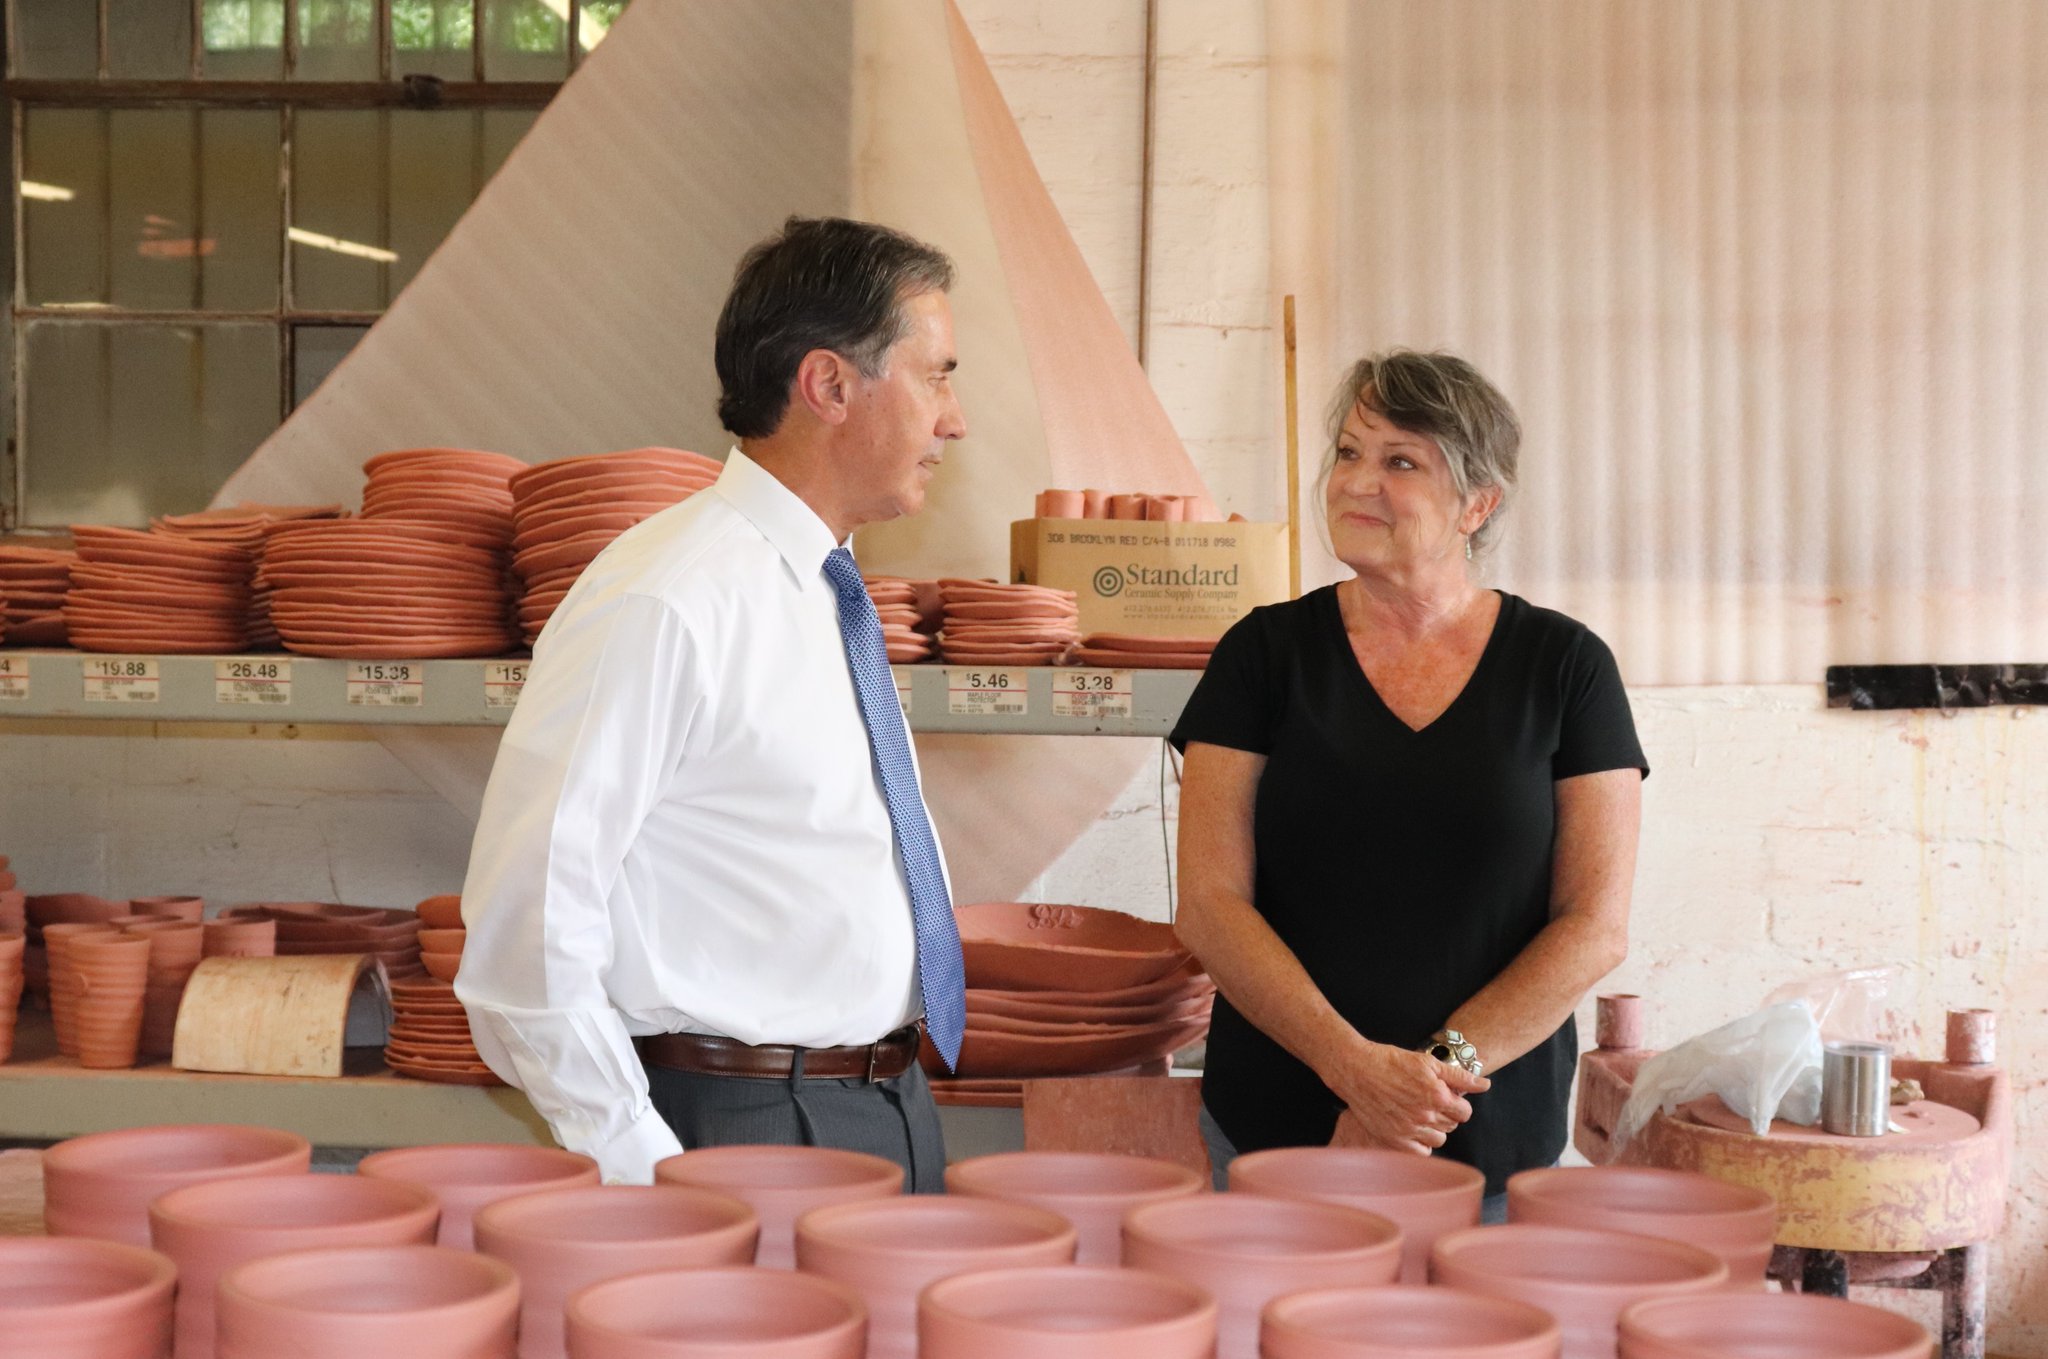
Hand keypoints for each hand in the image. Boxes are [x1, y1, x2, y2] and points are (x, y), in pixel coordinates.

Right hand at [1327, 1042, 1490, 1154]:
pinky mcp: (1394, 1139)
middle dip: (1446, 1115)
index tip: (1447, 1098)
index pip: (1465, 1112)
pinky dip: (1420, 1143)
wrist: (1357, 1070)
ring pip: (1438, 1140)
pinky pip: (1420, 1152)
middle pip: (1452, 1126)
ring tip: (1420, 1114)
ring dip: (1434, 1129)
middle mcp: (1426, 1116)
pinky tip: (1412, 1128)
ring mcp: (1409, 1130)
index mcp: (1438, 1096)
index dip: (1458, 1104)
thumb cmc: (1391, 1061)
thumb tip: (1485, 1085)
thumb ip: (1460, 1076)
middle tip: (1429, 1102)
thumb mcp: (1428, 1062)